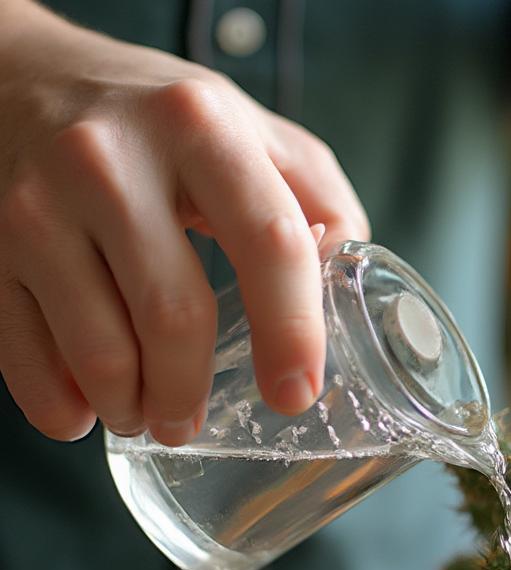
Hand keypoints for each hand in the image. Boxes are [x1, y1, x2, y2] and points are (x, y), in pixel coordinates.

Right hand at [0, 3, 368, 445]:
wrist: (12, 74)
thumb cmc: (155, 124)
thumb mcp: (249, 131)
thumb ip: (316, 200)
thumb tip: (348, 288)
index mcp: (201, 129)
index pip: (270, 242)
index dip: (292, 331)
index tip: (296, 395)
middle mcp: (110, 160)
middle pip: (174, 315)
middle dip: (190, 393)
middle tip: (193, 425)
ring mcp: (37, 203)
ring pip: (98, 349)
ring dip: (129, 408)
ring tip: (146, 417)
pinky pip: (22, 353)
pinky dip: (59, 404)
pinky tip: (84, 411)